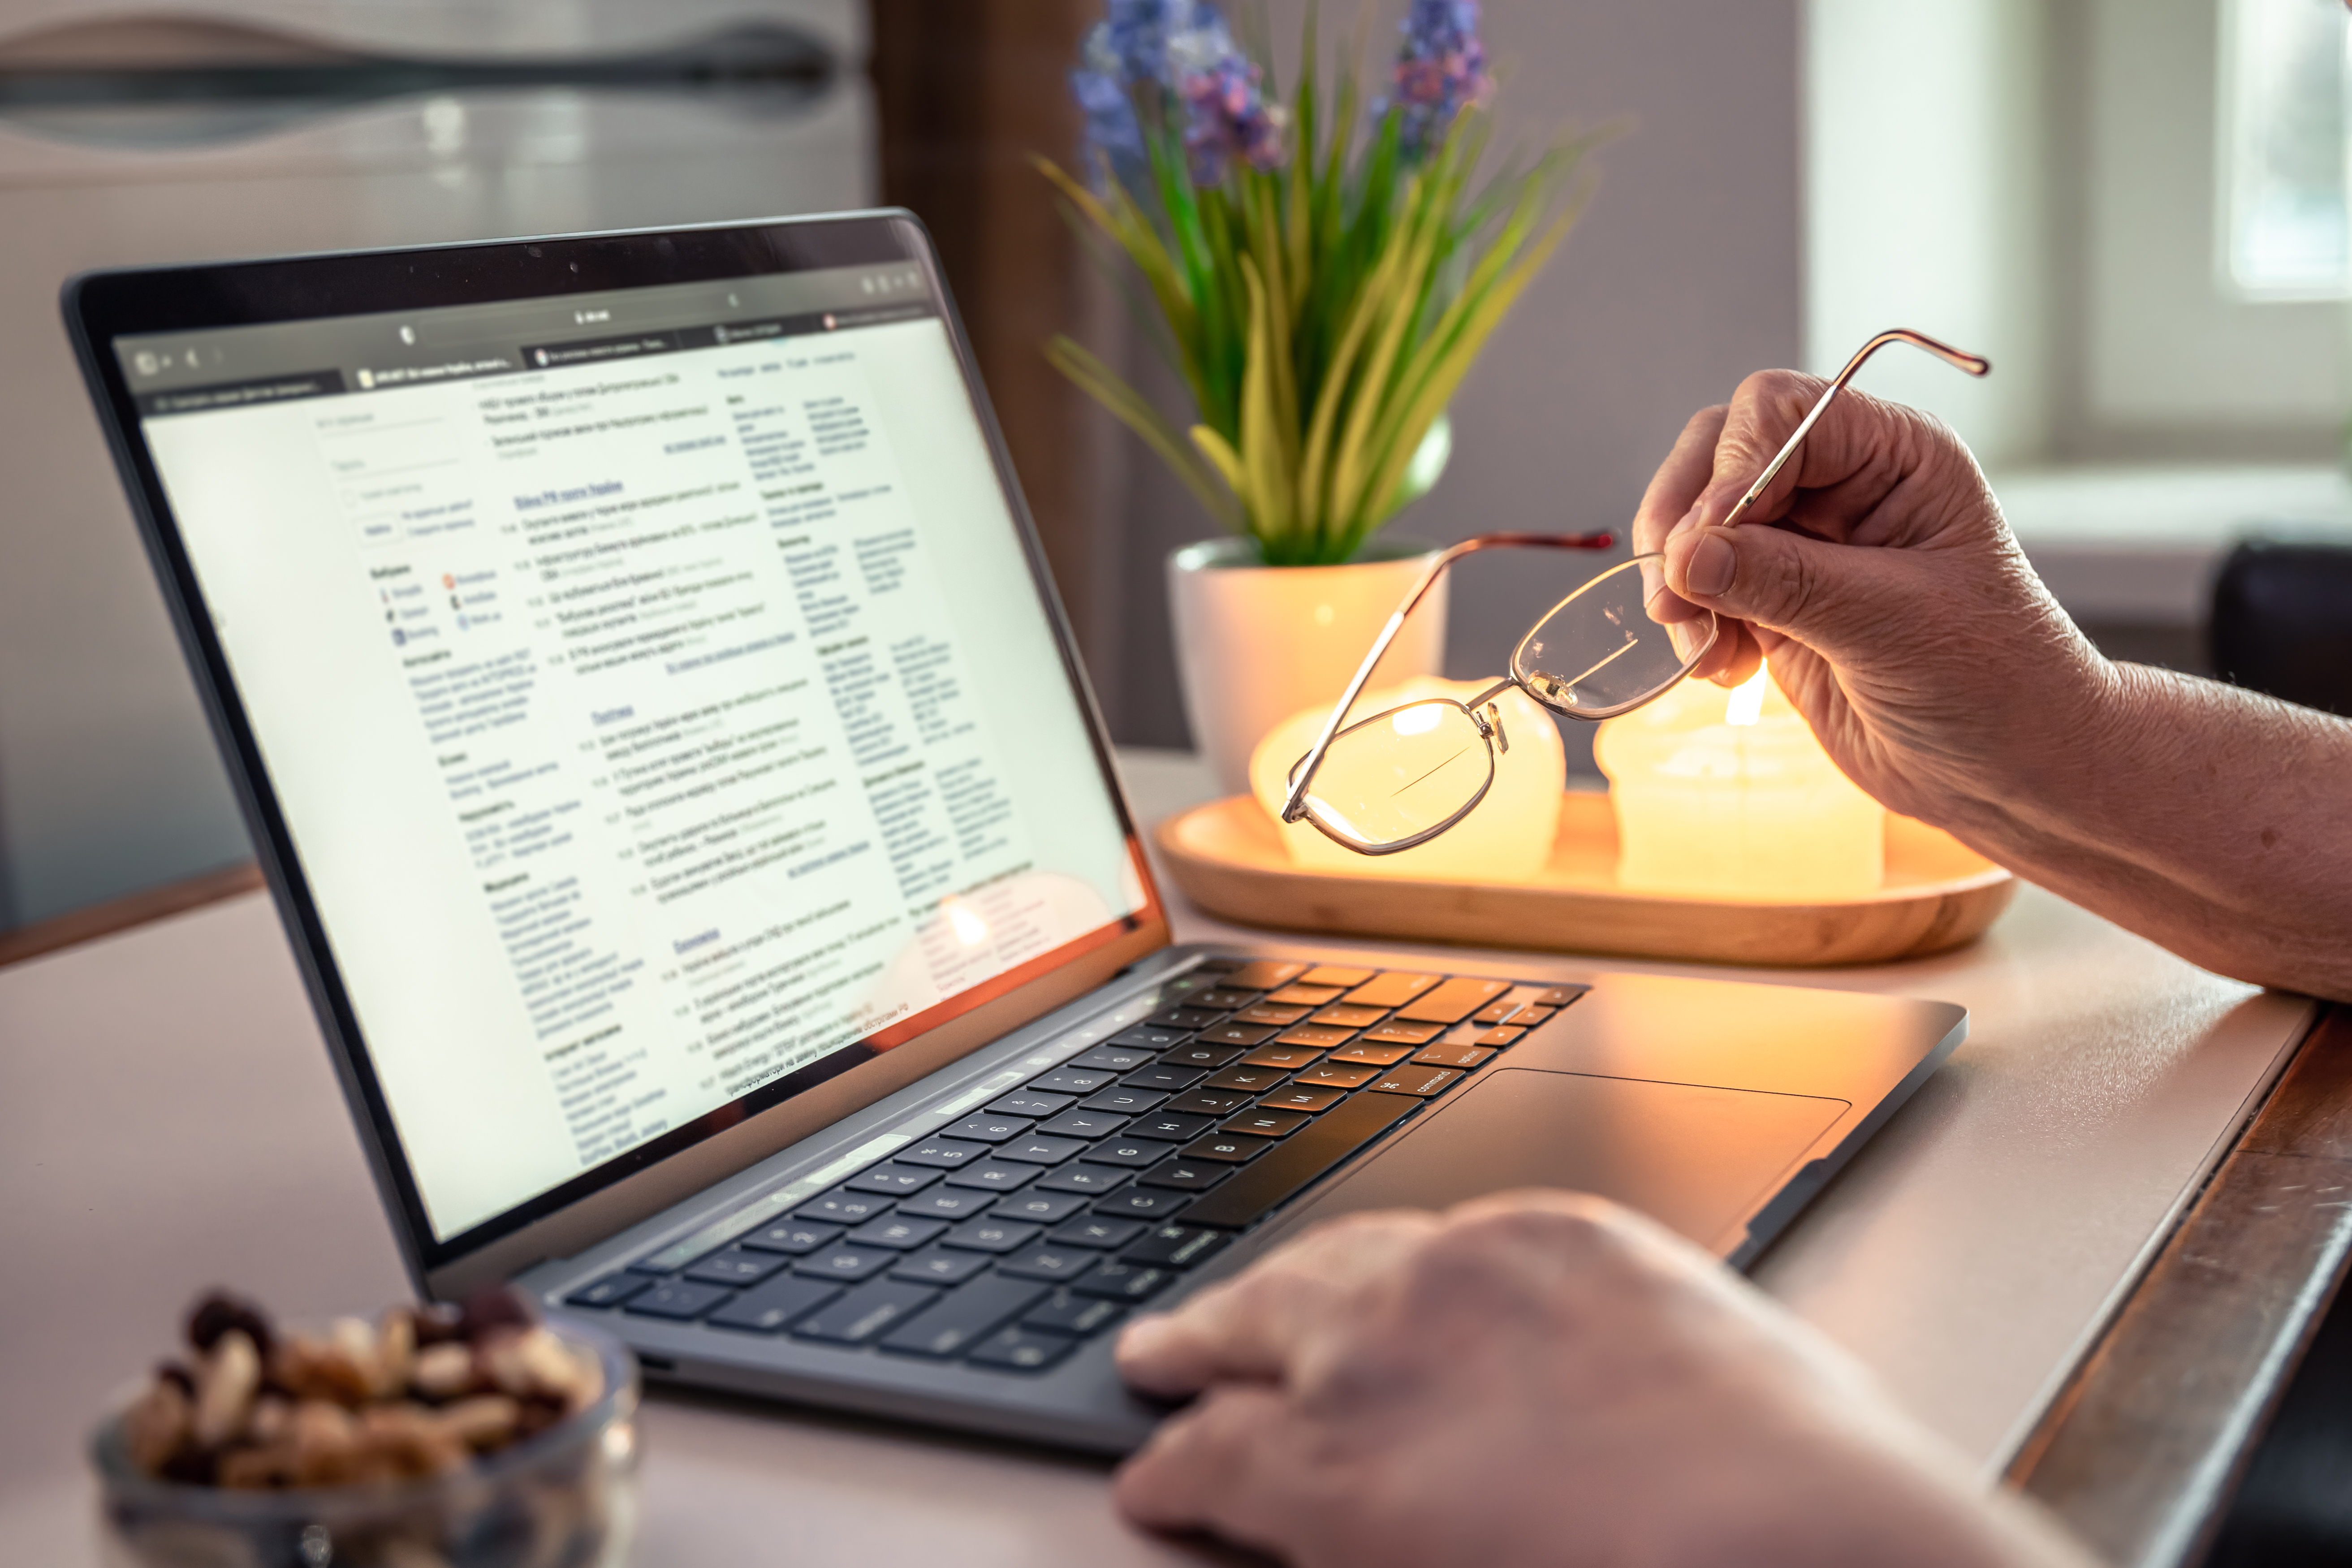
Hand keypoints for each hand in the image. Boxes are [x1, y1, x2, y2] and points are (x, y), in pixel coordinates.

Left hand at [1114, 1192, 2092, 1567]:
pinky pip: (1217, 1459)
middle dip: (1258, 1295)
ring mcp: (1377, 1361)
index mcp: (1552, 1246)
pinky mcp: (1328, 1466)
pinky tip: (1155, 1481)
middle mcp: (1447, 1280)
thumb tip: (1591, 1406)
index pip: (1425, 1251)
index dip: (1369, 1279)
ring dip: (1197, 1356)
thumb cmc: (1790, 1481)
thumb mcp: (1697, 1357)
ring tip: (1158, 1369)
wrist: (1787, 1538)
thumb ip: (1609, 1354)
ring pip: (1250, 1341)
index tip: (1354, 1293)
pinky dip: (1176, 1466)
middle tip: (1207, 1313)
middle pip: (1316, 1273)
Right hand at [1631, 374, 2112, 832]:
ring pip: (1696, 523)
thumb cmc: (1997, 683)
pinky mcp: (1774, 603)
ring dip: (1680, 582)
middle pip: (1718, 454)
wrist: (2011, 771)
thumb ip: (1785, 582)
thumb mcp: (1893, 625)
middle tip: (1672, 595)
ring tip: (1703, 647)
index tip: (1698, 544)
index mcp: (1895, 456)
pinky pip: (1700, 588)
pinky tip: (1723, 669)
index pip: (1779, 413)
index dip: (1728, 469)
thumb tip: (1685, 556)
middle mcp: (1844, 486)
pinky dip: (1692, 624)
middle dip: (1683, 522)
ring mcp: (1803, 545)